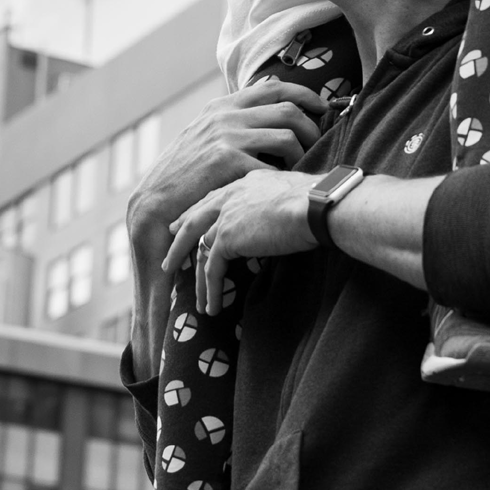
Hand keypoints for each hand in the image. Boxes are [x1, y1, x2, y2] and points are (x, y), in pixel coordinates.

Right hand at [126, 76, 329, 257]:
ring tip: (300, 168)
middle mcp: (226, 116)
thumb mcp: (206, 132)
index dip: (305, 94)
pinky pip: (271, 167)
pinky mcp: (226, 163)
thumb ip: (235, 115)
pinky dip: (282, 178)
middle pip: (288, 109)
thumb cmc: (186, 171)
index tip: (323, 107)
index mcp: (223, 106)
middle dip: (312, 126)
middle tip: (318, 142)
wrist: (156, 199)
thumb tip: (270, 92)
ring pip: (286, 136)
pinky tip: (280, 188)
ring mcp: (226, 137)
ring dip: (302, 154)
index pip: (275, 87)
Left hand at [164, 168, 321, 313]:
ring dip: (197, 279)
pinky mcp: (228, 238)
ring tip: (196, 301)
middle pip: (195, 220)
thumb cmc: (319, 200)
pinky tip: (212, 308)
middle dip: (180, 242)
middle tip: (170, 260)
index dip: (199, 215)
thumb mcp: (294, 193)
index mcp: (246, 182)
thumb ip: (280, 201)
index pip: (214, 200)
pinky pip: (211, 269)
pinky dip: (210, 290)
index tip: (186, 226)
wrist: (317, 205)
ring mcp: (226, 216)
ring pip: (199, 249)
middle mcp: (231, 195)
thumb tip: (289, 213)